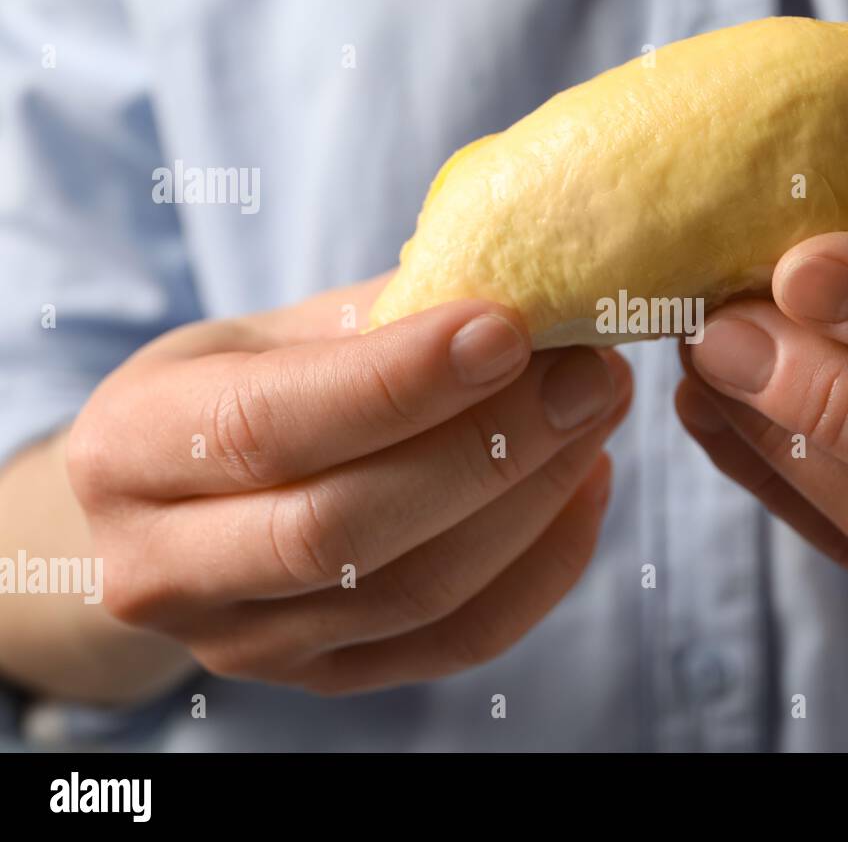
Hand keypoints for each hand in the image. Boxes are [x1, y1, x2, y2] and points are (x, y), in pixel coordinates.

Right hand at [66, 274, 630, 695]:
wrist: (172, 514)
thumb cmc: (226, 398)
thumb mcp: (263, 336)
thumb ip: (371, 319)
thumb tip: (514, 286)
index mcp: (130, 449)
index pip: (266, 426)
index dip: (397, 382)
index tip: (507, 328)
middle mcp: (165, 569)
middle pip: (344, 529)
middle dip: (487, 446)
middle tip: (587, 375)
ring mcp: (248, 645)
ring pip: (417, 594)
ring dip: (533, 499)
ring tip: (598, 413)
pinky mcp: (328, 679)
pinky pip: (459, 641)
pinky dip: (543, 564)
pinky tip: (586, 484)